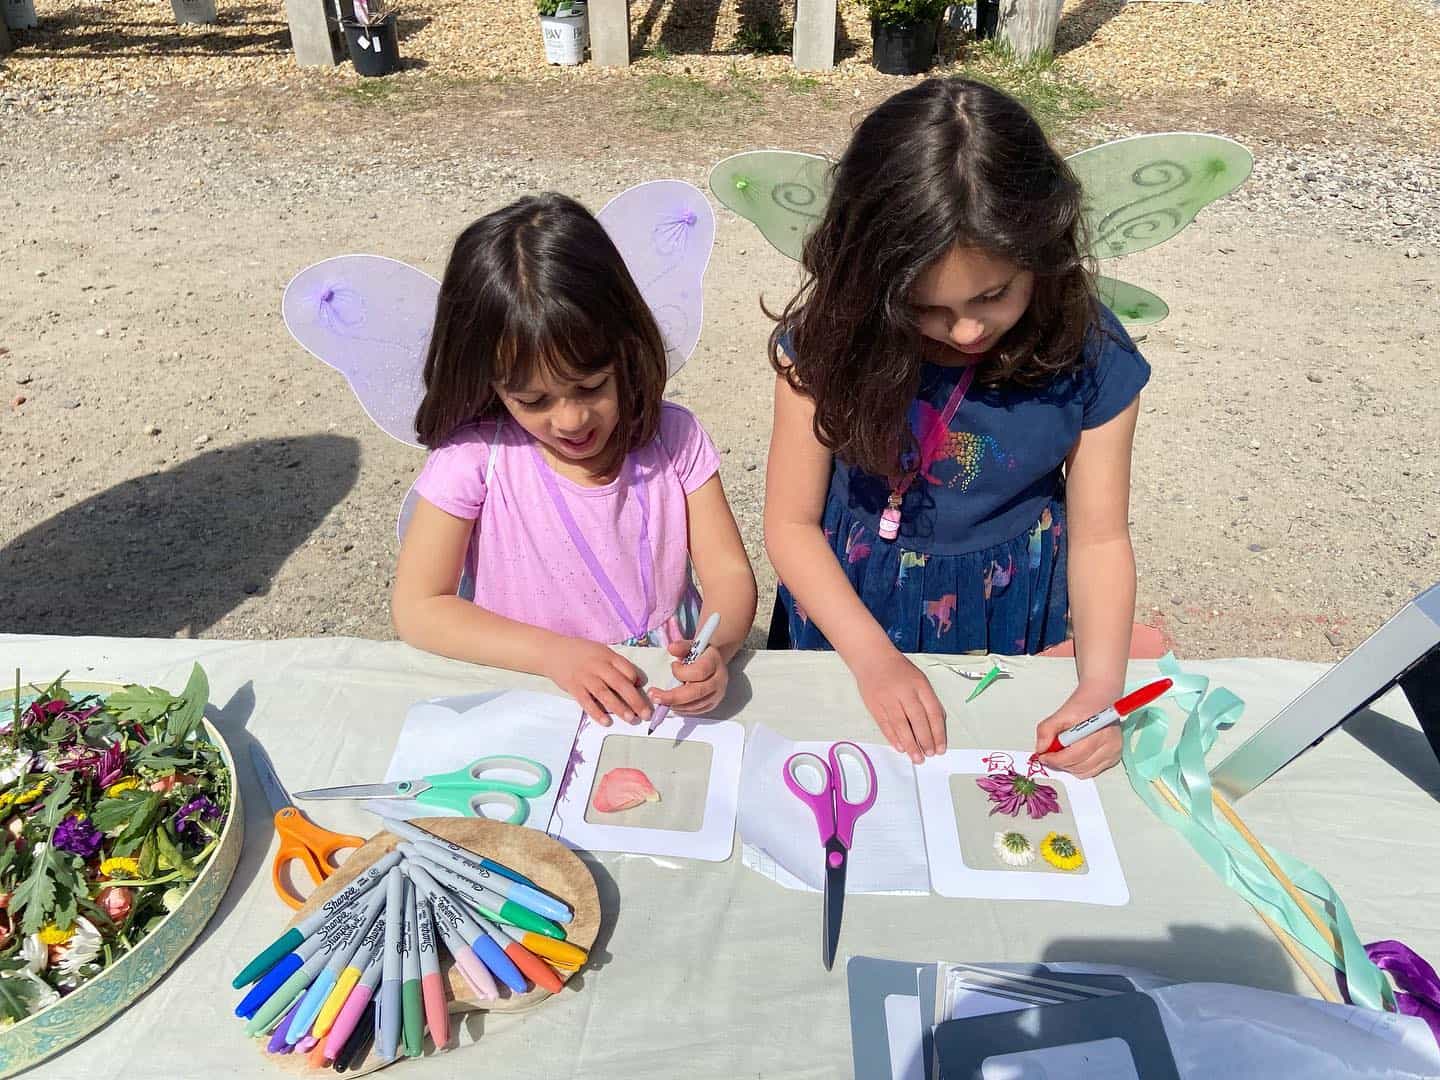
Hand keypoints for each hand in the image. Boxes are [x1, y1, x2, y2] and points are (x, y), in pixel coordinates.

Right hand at [544, 638, 651, 725]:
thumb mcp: (601, 651)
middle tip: (646, 714)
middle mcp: (598, 666)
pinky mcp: (573, 687)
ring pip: (605, 694)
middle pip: (620, 684)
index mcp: (607, 656)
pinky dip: (596, 712)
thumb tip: (635, 681)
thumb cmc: (581, 653)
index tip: (644, 691)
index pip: (627, 669)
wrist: (553, 652)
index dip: (638, 681)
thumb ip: (616, 665)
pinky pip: (586, 702)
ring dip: (619, 707)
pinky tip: (606, 721)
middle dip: (635, 700)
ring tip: (631, 719)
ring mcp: (585, 677)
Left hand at [648, 639, 728, 716]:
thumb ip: (681, 647)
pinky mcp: (712, 704)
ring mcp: (716, 694)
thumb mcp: (691, 646)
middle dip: (673, 696)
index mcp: (714, 663)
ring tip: (659, 700)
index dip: (682, 672)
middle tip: (654, 696)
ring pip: (695, 704)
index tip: (673, 666)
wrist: (713, 662)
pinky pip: (696, 711)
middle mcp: (718, 680)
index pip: (699, 672)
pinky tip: (671, 704)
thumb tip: (671, 648)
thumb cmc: (700, 655)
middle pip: (696, 692)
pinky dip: (681, 709)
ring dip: (675, 704)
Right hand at [852, 649, 946, 763]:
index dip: (938, 732)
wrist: (872, 658)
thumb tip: (937, 725)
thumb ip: (928, 700)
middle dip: (925, 740)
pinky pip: (885, 725)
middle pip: (918, 720)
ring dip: (910, 744)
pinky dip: (893, 738)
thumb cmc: (899, 670)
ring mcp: (888, 698)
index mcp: (920, 685)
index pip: (933, 712)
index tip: (941, 747)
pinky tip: (901, 748)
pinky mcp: (874, 705)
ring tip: (917, 757)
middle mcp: (904, 692)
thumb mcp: (919, 680)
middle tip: (929, 754)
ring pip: (901, 725)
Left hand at [1034, 685, 1123, 778]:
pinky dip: (1079, 767)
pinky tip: (1074, 754)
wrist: (1099, 699)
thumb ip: (1047, 730)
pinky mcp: (1113, 758)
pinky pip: (1091, 771)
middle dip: (1060, 763)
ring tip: (1062, 753)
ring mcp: (1113, 753)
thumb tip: (1041, 749)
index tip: (1043, 757)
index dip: (1055, 759)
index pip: (1074, 756)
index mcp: (1099, 732)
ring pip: (1084, 772)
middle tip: (1049, 755)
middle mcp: (1110, 745)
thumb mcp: (1061, 713)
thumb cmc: (1084, 705)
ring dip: (1069, 766)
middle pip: (1079, 766)